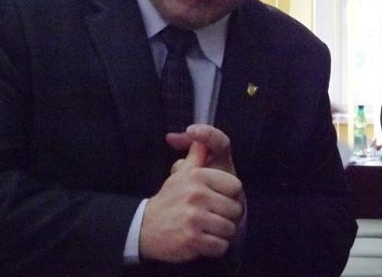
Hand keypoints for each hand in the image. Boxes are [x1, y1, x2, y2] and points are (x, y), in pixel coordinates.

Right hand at [138, 126, 243, 263]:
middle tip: (216, 215)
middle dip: (229, 215)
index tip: (223, 198)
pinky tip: (205, 240)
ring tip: (210, 228)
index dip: (232, 194)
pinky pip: (221, 246)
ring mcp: (194, 217)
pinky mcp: (192, 239)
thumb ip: (197, 153)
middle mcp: (197, 195)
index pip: (236, 186)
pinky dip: (216, 247)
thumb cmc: (170, 198)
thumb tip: (197, 133)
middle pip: (236, 209)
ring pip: (230, 229)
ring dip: (223, 232)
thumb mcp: (183, 172)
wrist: (145, 227)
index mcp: (198, 176)